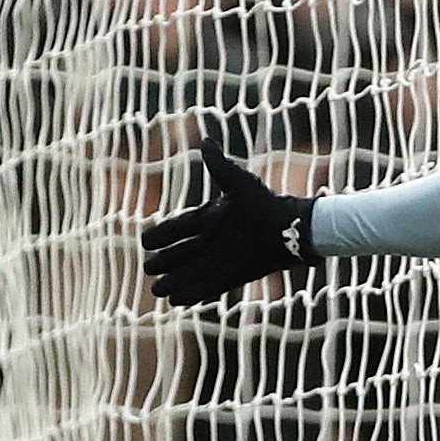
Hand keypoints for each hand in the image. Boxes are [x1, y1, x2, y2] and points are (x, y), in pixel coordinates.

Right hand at [141, 138, 317, 304]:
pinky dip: (193, 293)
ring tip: (157, 291)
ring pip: (192, 272)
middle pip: (183, 253)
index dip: (162, 235)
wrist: (293, 228)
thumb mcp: (239, 183)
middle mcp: (214, 240)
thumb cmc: (267, 203)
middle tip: (148, 268)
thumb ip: (218, 165)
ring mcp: (224, 258)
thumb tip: (205, 140)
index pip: (179, 227)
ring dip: (175, 281)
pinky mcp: (235, 275)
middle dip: (165, 262)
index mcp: (211, 217)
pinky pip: (209, 286)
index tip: (146, 242)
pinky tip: (177, 301)